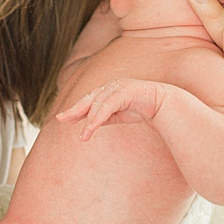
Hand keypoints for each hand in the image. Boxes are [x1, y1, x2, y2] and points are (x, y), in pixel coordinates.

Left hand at [54, 78, 168, 139]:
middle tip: (61, 120)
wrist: (163, 103)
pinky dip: (99, 117)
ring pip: (97, 104)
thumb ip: (105, 117)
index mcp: (107, 90)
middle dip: (74, 110)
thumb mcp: (118, 114)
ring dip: (89, 120)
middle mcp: (110, 86)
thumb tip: (89, 125)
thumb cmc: (141, 107)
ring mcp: (117, 87)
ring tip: (83, 136)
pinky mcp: (125, 91)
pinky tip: (92, 127)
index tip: (62, 119)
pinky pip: (108, 105)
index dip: (75, 109)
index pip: (87, 101)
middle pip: (88, 99)